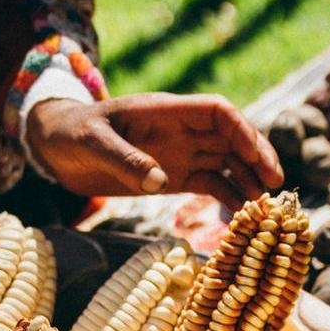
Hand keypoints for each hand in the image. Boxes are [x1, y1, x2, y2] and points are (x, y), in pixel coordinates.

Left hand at [25, 92, 283, 208]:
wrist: (56, 147)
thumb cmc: (71, 134)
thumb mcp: (93, 144)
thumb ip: (124, 160)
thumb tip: (158, 181)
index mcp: (166, 112)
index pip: (217, 112)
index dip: (241, 130)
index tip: (255, 155)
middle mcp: (180, 131)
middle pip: (231, 138)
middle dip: (255, 158)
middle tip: (274, 185)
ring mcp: (178, 154)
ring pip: (225, 163)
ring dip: (247, 181)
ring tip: (264, 208)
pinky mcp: (172, 177)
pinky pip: (209, 184)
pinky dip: (228, 198)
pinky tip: (242, 218)